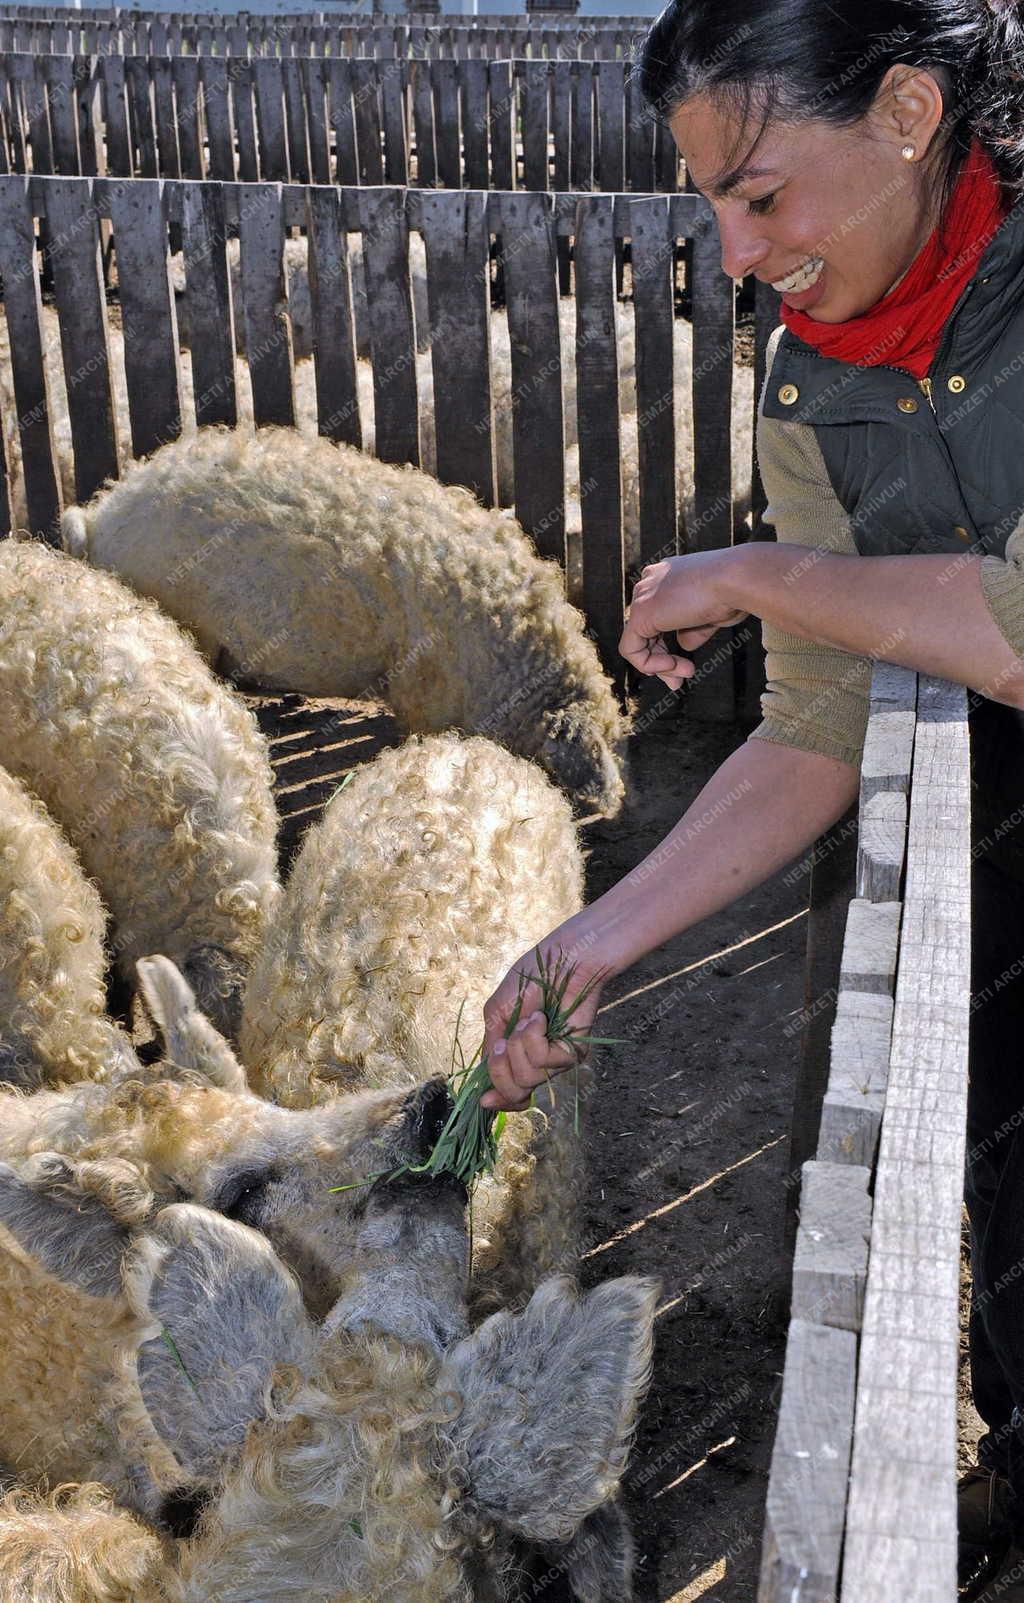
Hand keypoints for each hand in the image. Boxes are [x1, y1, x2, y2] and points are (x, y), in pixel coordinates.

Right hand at [479, 941, 607, 1112]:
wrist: (559, 960)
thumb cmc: (528, 980)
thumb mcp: (496, 1016)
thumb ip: (491, 1052)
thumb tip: (484, 1094)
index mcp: (517, 1055)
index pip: (508, 1092)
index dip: (496, 1099)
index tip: (483, 1099)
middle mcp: (537, 1063)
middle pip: (514, 1093)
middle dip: (500, 1069)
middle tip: (504, 1041)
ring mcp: (556, 1060)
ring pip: (526, 1079)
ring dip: (518, 1045)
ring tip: (529, 1019)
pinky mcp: (573, 1053)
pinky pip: (543, 1062)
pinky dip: (534, 1037)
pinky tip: (541, 1019)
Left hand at [620, 553, 749, 688]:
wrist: (739, 580)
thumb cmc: (735, 593)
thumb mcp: (712, 615)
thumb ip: (693, 629)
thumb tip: (683, 645)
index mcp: (668, 576)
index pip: (658, 617)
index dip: (666, 647)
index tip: (685, 668)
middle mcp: (651, 581)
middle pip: (646, 630)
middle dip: (661, 660)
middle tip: (679, 682)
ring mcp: (643, 594)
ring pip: (638, 642)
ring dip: (661, 666)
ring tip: (684, 675)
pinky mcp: (640, 612)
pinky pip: (631, 649)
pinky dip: (648, 664)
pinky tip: (672, 665)